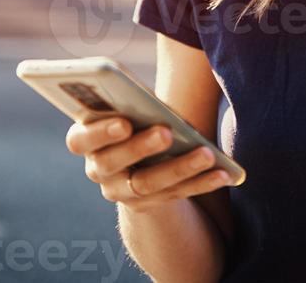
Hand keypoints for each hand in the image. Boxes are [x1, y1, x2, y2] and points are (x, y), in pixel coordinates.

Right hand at [65, 116, 231, 209]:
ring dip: (180, 168)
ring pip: (149, 184)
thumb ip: (128, 101)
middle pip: (115, 163)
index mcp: (84, 139)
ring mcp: (121, 191)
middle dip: (142, 147)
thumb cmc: (130, 111)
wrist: (136, 150)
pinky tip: (224, 173)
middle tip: (167, 132)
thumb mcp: (124, 104)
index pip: (81, 140)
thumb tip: (150, 101)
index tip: (125, 122)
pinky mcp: (148, 204)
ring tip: (207, 154)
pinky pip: (176, 194)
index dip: (101, 133)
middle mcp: (99, 169)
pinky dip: (201, 183)